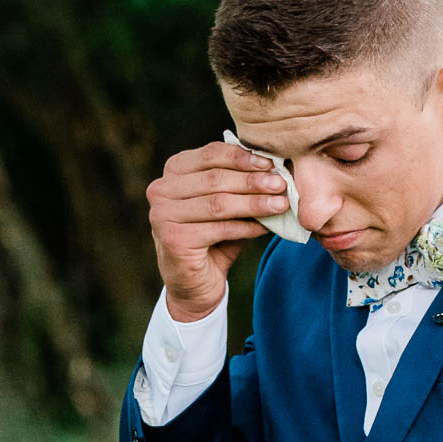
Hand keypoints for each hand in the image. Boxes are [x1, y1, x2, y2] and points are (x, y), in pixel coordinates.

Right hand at [146, 139, 290, 321]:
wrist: (194, 286)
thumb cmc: (212, 241)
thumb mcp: (225, 207)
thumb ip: (239, 185)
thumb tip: (274, 168)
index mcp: (173, 172)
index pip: (211, 154)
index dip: (243, 158)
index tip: (271, 163)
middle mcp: (161, 190)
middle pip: (215, 178)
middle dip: (252, 181)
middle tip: (281, 184)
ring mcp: (163, 215)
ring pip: (219, 203)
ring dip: (254, 203)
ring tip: (280, 204)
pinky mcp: (174, 239)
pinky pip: (219, 229)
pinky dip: (246, 227)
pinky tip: (265, 227)